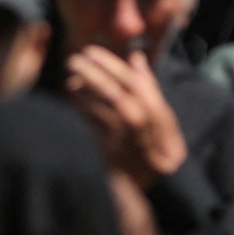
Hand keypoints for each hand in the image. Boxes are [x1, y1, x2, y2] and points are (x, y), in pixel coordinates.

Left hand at [64, 47, 187, 185]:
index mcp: (153, 110)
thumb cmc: (159, 145)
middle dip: (91, 73)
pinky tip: (71, 96)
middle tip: (73, 59)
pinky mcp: (107, 148)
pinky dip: (79, 107)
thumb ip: (149, 87)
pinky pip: (90, 124)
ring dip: (81, 90)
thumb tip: (136, 58)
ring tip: (69, 75)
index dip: (109, 64)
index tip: (91, 51)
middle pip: (112, 93)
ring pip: (98, 108)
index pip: (130, 81)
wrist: (153, 183)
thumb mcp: (164, 117)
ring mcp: (121, 137)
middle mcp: (137, 122)